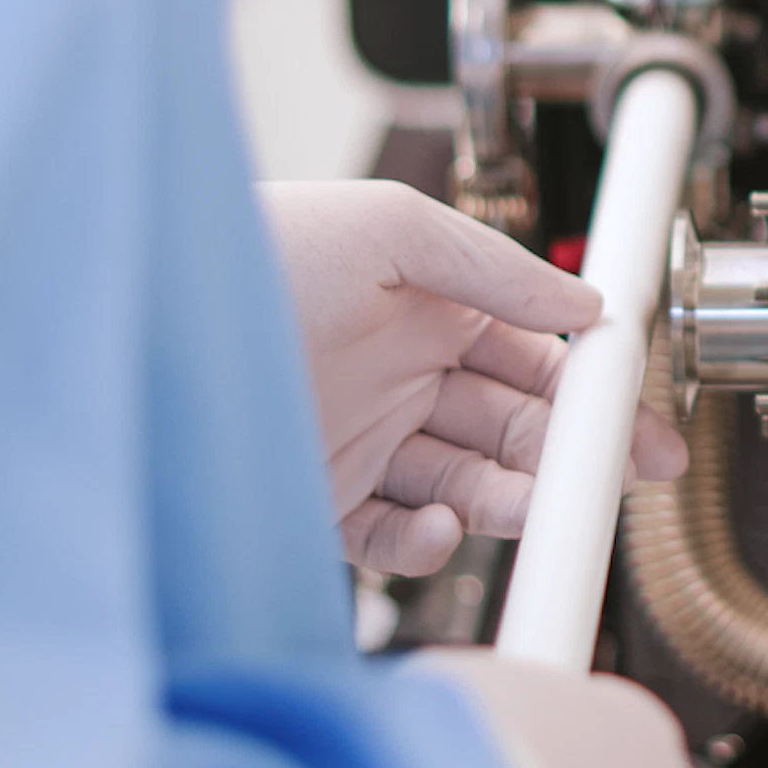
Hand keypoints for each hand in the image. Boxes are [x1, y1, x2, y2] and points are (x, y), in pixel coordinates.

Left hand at [259, 181, 684, 576]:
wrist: (136, 321)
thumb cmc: (250, 253)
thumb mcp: (390, 227)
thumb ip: (498, 268)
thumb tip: (586, 309)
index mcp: (421, 305)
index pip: (530, 354)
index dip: (587, 387)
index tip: (631, 418)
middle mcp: (394, 374)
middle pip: (511, 424)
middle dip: (570, 453)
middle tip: (615, 478)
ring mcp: (358, 441)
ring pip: (467, 482)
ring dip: (513, 497)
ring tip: (540, 505)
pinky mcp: (318, 503)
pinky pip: (395, 538)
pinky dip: (431, 540)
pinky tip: (444, 523)